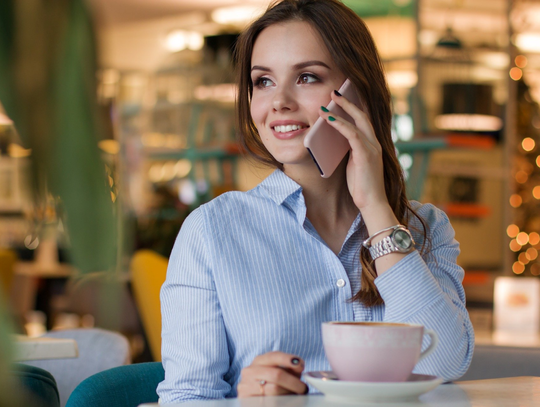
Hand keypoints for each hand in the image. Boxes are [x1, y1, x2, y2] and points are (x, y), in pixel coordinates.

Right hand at [237, 351, 307, 396]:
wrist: (255, 397)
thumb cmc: (270, 383)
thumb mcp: (278, 371)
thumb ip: (290, 368)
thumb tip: (299, 366)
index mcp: (258, 361)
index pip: (273, 356)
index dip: (287, 359)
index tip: (300, 364)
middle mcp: (249, 372)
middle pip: (276, 374)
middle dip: (293, 381)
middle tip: (303, 388)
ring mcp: (246, 387)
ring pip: (274, 389)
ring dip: (288, 393)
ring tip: (294, 395)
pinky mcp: (246, 400)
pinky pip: (270, 401)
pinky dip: (282, 401)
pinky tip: (286, 401)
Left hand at [319, 91, 387, 211]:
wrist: (372, 203)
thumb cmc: (361, 186)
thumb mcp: (353, 164)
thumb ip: (349, 151)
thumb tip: (335, 140)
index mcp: (372, 145)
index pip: (363, 121)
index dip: (353, 107)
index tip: (341, 98)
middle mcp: (374, 143)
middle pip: (362, 115)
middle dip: (348, 102)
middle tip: (334, 92)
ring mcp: (372, 148)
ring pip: (357, 122)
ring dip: (341, 110)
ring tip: (328, 102)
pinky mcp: (366, 155)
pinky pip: (352, 134)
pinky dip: (340, 125)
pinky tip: (329, 119)